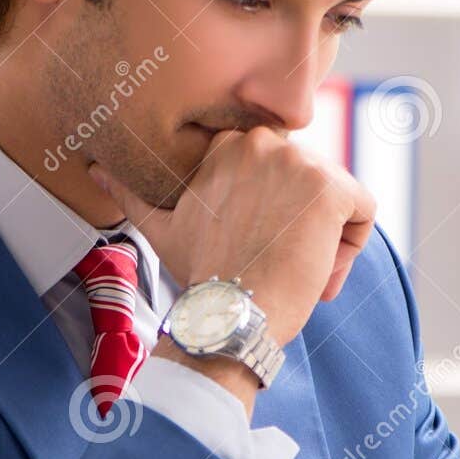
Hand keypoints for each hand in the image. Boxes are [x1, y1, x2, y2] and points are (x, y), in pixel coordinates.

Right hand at [88, 127, 375, 347]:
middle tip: (273, 266)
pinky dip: (350, 249)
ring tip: (291, 274)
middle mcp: (266, 142)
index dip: (273, 211)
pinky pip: (364, 212)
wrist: (227, 316)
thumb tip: (94, 167)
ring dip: (325, 241)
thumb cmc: (198, 276)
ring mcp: (301, 163)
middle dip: (301, 226)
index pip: (281, 169)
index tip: (254, 244)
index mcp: (230, 143)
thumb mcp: (160, 226)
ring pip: (338, 199)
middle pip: (312, 183)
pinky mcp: (332, 190)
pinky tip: (318, 274)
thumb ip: (132, 191)